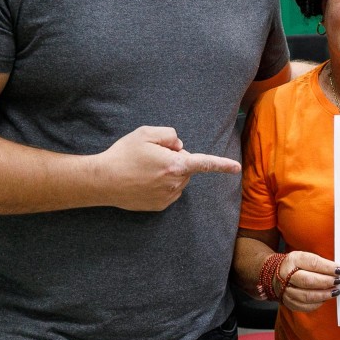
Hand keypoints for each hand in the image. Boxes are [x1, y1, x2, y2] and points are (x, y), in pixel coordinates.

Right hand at [94, 126, 240, 210]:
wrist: (103, 181)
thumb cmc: (123, 155)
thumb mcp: (145, 133)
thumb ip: (169, 134)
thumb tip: (178, 146)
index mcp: (175, 165)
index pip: (204, 163)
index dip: (222, 165)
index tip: (237, 168)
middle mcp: (175, 184)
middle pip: (186, 166)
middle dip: (175, 159)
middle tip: (151, 155)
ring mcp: (167, 197)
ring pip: (177, 179)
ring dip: (167, 172)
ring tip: (143, 169)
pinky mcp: (159, 206)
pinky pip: (168, 191)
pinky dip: (160, 184)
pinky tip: (142, 181)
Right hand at [275, 251, 339, 312]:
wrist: (277, 274)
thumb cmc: (296, 265)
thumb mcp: (304, 257)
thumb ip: (319, 263)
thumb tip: (336, 271)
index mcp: (293, 260)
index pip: (312, 263)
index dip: (327, 267)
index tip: (338, 270)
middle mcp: (286, 275)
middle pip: (308, 281)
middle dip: (325, 282)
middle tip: (337, 282)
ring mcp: (286, 290)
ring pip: (306, 296)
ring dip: (323, 295)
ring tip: (334, 292)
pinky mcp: (288, 302)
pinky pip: (304, 306)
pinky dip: (317, 304)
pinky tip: (324, 299)